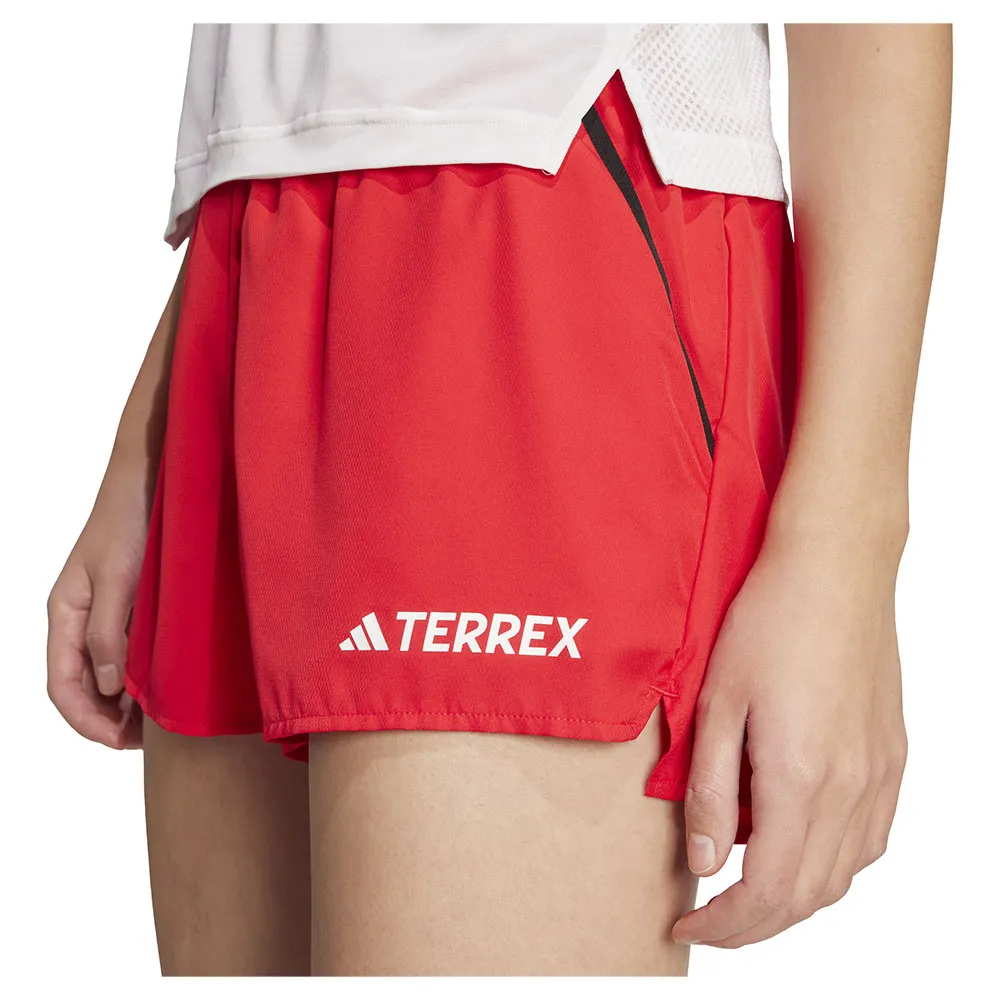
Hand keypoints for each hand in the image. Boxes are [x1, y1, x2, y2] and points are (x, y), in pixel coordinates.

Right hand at [46, 446, 151, 748]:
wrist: (155, 476)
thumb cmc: (130, 519)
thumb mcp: (117, 577)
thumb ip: (108, 632)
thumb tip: (107, 687)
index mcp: (65, 612)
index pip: (62, 685)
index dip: (86, 721)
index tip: (120, 743)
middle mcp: (82, 617)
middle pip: (84, 685)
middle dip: (108, 718)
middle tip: (147, 741)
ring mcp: (108, 610)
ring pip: (108, 671)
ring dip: (127, 700)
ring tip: (159, 721)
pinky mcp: (135, 602)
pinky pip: (130, 650)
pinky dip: (142, 674)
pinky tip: (166, 685)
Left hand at [671, 521, 907, 946]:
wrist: (833, 569)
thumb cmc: (768, 622)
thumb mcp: (717, 702)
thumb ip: (709, 790)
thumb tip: (704, 863)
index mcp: (800, 778)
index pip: (765, 892)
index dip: (723, 925)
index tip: (686, 927)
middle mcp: (851, 789)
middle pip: (807, 896)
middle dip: (752, 923)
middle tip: (707, 917)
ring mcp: (880, 775)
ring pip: (842, 875)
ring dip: (792, 898)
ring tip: (743, 886)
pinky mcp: (893, 756)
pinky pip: (869, 840)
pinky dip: (831, 864)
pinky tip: (799, 845)